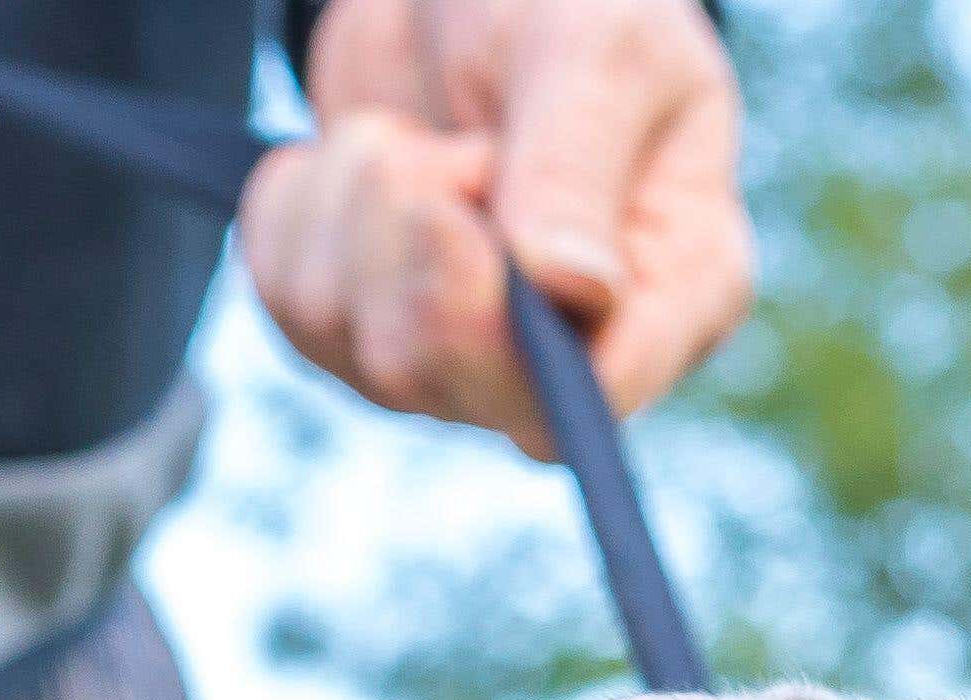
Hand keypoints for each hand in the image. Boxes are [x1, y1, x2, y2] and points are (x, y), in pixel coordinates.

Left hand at [243, 0, 751, 455]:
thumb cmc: (565, 3)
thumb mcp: (593, 45)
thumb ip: (576, 162)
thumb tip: (575, 292)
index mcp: (677, 288)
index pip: (595, 390)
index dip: (501, 327)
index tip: (456, 207)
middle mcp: (579, 350)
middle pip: (448, 375)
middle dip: (416, 231)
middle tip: (458, 148)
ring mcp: (471, 360)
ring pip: (361, 342)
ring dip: (360, 207)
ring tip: (425, 142)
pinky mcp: (373, 334)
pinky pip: (293, 306)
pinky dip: (304, 213)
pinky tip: (362, 162)